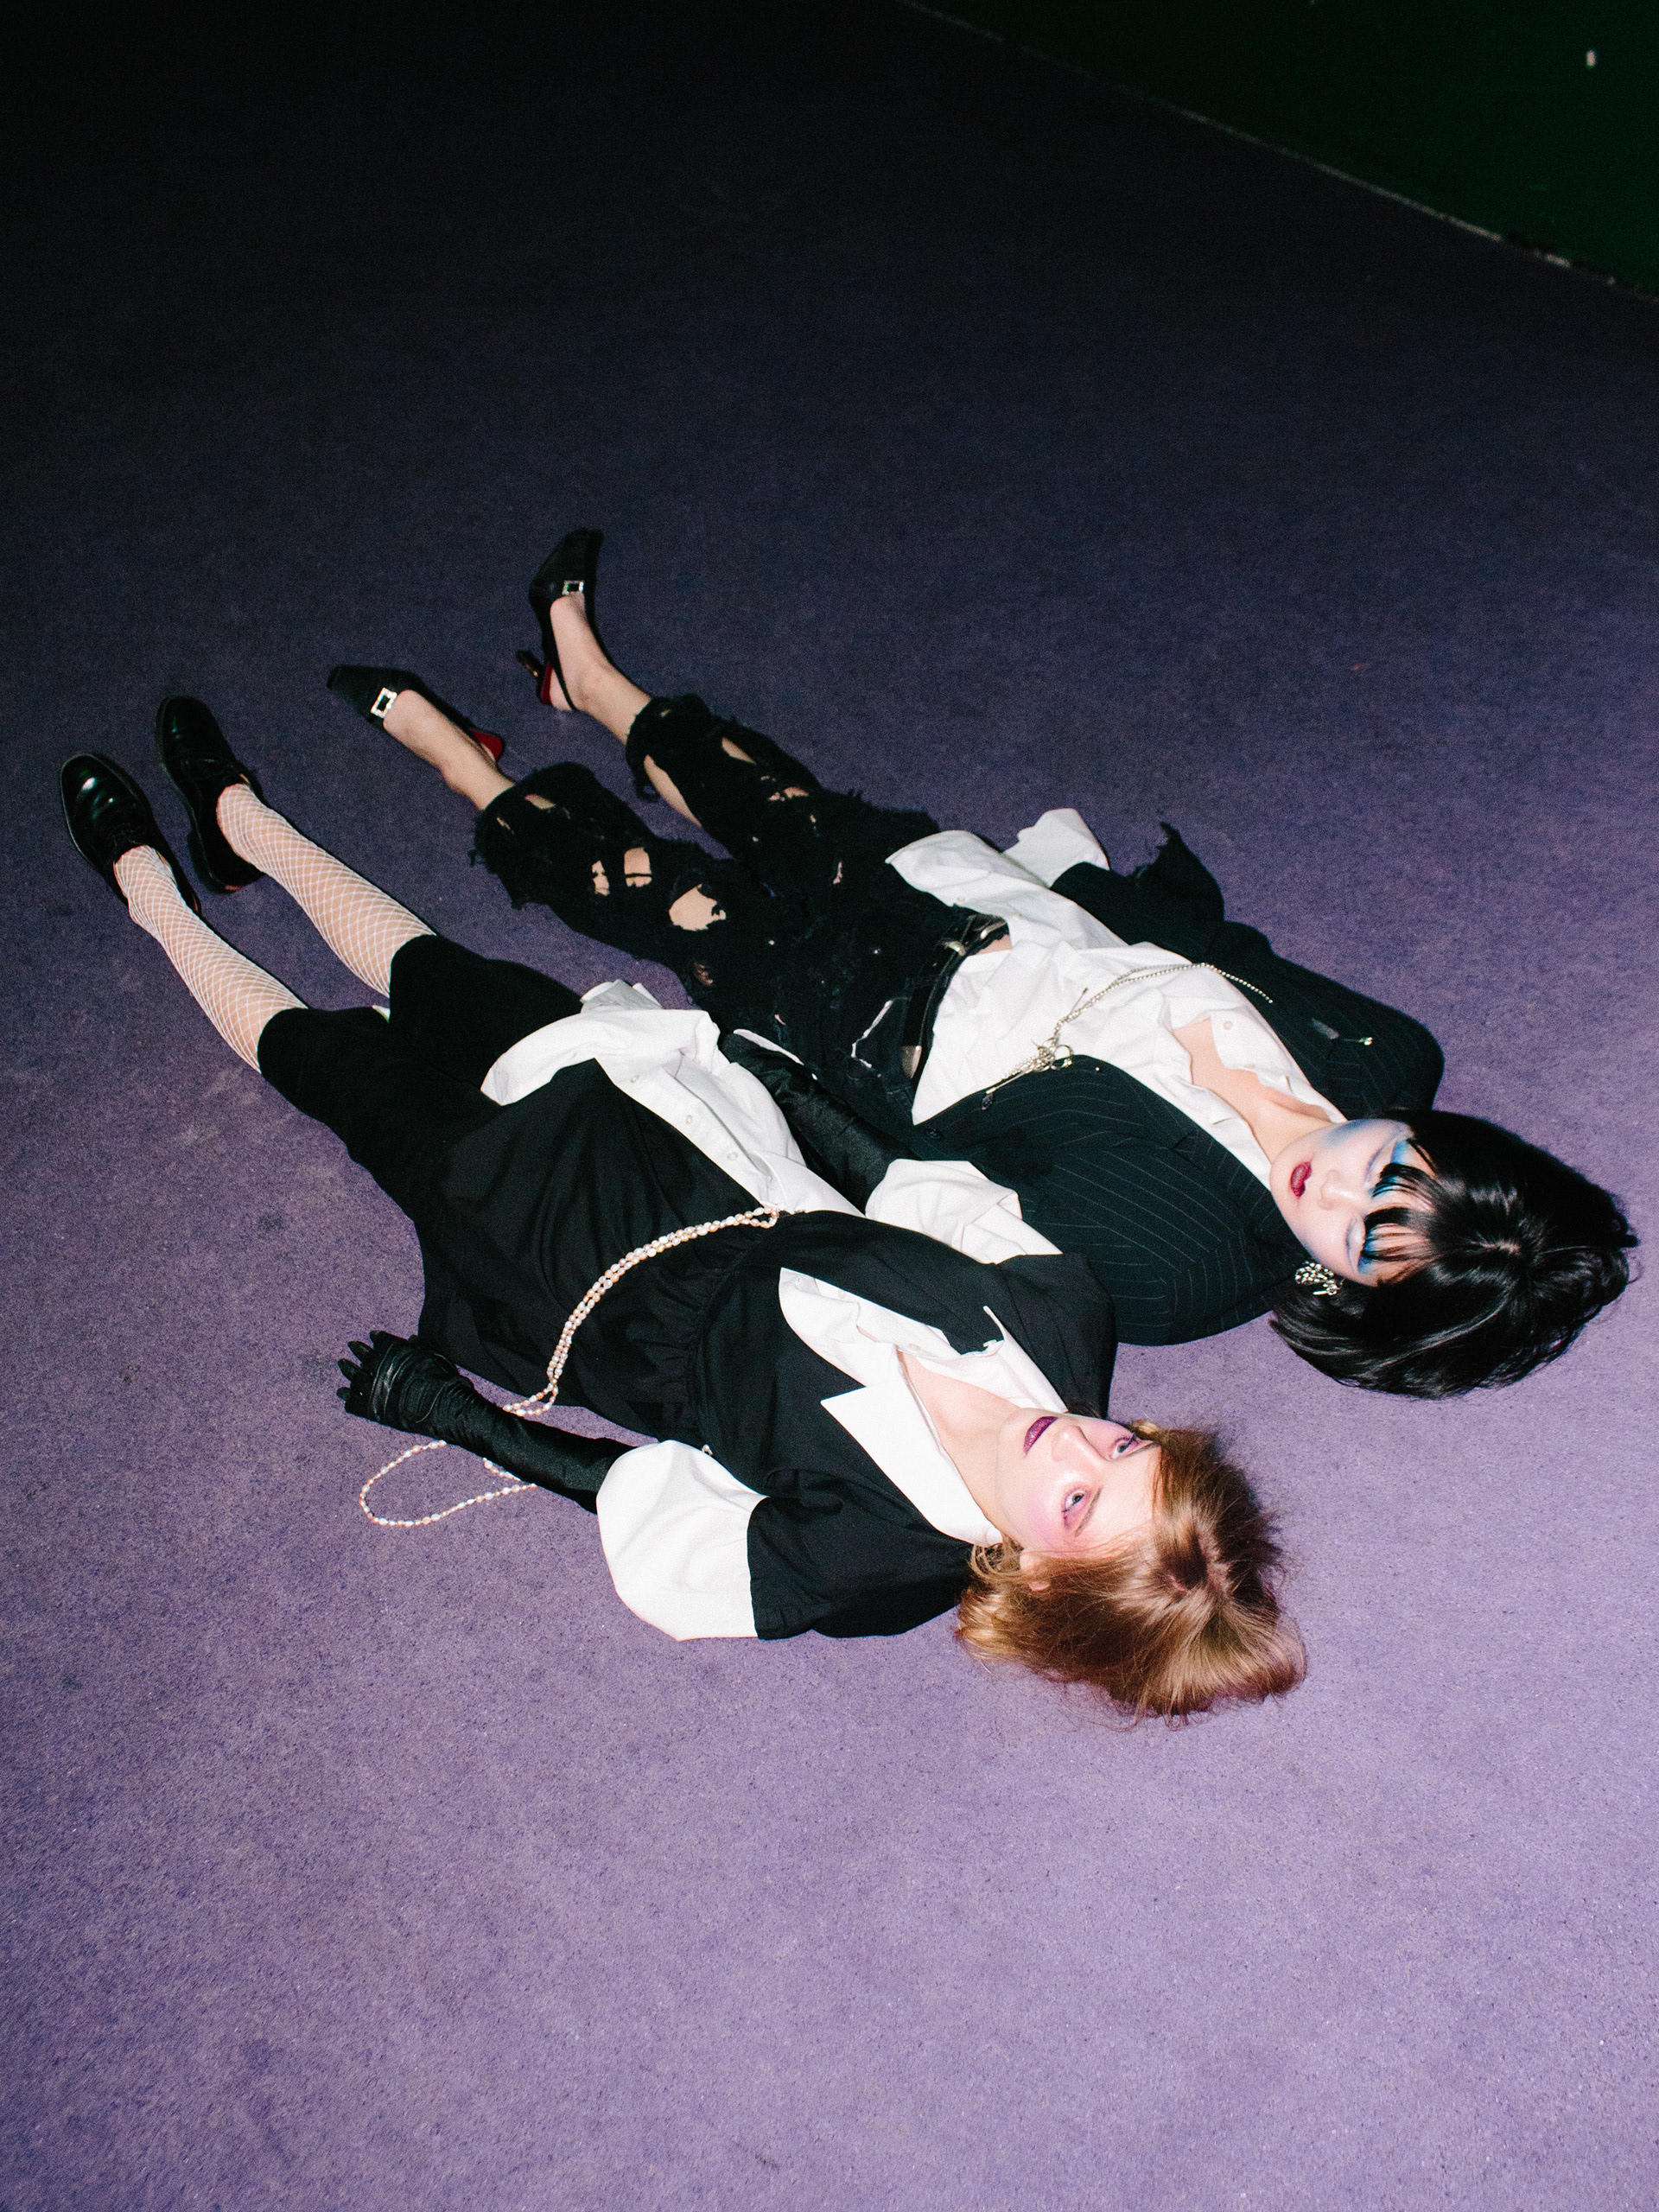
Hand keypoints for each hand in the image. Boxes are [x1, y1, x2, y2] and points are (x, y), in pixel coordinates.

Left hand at [337, 1329, 468, 1434]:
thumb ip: (421, 1346)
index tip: (373, 1335)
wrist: (439, 1408)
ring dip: (347, 1369)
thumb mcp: (435, 1355)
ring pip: (354, 1377)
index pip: (381, 1340)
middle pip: (363, 1356)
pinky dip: (347, 1397)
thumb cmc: (441, 1380)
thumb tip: (411, 1338)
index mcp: (394, 1352)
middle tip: (350, 1344)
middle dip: (357, 1349)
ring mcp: (372, 1388)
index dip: (377, 1337)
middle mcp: (379, 1367)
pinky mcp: (370, 1409)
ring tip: (342, 1363)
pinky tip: (342, 1393)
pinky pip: (352, 1402)